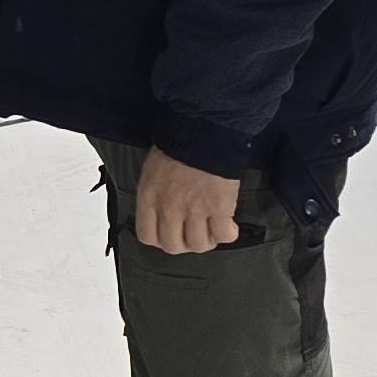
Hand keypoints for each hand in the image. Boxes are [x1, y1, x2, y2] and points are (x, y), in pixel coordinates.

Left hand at [132, 150, 246, 254]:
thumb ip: (154, 196)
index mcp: (149, 198)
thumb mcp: (153, 172)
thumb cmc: (178, 146)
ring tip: (212, 229)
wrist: (203, 130)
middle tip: (194, 233)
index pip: (147, 236)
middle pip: (174, 246)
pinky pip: (223, 235)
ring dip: (208, 240)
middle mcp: (169, 208)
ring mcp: (194, 210)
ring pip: (199, 245)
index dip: (161, 240)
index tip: (170, 235)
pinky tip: (228, 225)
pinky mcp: (218, 207)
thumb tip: (162, 215)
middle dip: (185, 243)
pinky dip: (228, 233)